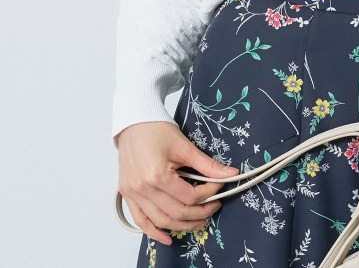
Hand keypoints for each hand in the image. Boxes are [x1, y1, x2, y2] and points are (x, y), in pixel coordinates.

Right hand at [116, 121, 239, 244]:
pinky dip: (154, 231)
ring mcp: (133, 194)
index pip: (189, 196)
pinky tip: (167, 237)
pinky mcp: (127, 195)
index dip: (208, 194)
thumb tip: (230, 173)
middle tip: (215, 206)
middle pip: (176, 212)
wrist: (134, 122)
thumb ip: (207, 164)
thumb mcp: (185, 146)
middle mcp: (143, 188)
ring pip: (160, 221)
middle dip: (199, 213)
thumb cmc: (156, 130)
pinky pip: (140, 220)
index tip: (219, 186)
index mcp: (157, 175)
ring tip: (199, 222)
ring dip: (181, 226)